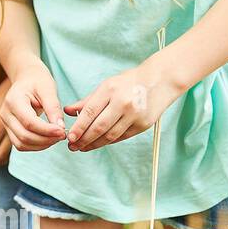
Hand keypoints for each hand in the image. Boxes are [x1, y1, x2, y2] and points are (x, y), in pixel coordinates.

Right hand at [0, 61, 66, 151]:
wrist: (26, 78)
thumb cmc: (38, 81)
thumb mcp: (48, 89)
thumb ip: (53, 109)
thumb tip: (60, 128)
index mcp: (13, 100)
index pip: (29, 122)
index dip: (47, 130)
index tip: (63, 132)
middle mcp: (5, 113)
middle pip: (24, 136)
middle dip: (46, 140)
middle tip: (63, 136)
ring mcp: (5, 123)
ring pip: (21, 144)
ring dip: (41, 145)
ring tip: (57, 138)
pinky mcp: (9, 129)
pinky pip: (21, 145)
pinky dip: (36, 146)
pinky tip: (48, 139)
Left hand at [64, 58, 183, 151]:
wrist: (160, 81)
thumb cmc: (128, 83)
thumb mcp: (106, 86)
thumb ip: (87, 101)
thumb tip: (67, 111)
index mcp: (110, 90)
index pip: (90, 112)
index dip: (79, 127)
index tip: (69, 137)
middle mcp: (123, 102)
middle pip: (99, 126)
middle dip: (84, 139)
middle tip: (72, 146)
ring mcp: (135, 115)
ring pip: (110, 135)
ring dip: (94, 144)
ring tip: (82, 147)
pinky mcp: (143, 125)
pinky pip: (122, 137)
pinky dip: (108, 142)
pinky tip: (98, 144)